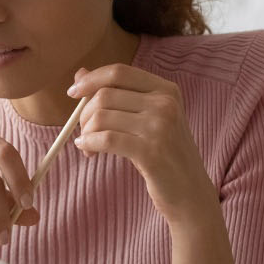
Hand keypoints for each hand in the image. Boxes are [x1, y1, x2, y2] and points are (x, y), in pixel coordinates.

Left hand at [66, 65, 218, 226]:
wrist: (190, 191)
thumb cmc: (165, 154)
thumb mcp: (149, 118)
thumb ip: (118, 94)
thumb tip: (80, 73)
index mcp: (166, 90)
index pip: (119, 72)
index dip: (91, 79)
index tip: (73, 93)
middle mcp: (165, 104)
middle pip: (105, 95)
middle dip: (85, 114)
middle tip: (85, 132)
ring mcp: (160, 127)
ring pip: (101, 116)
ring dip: (86, 132)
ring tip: (89, 147)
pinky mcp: (151, 152)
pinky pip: (105, 139)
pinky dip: (90, 144)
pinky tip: (89, 151)